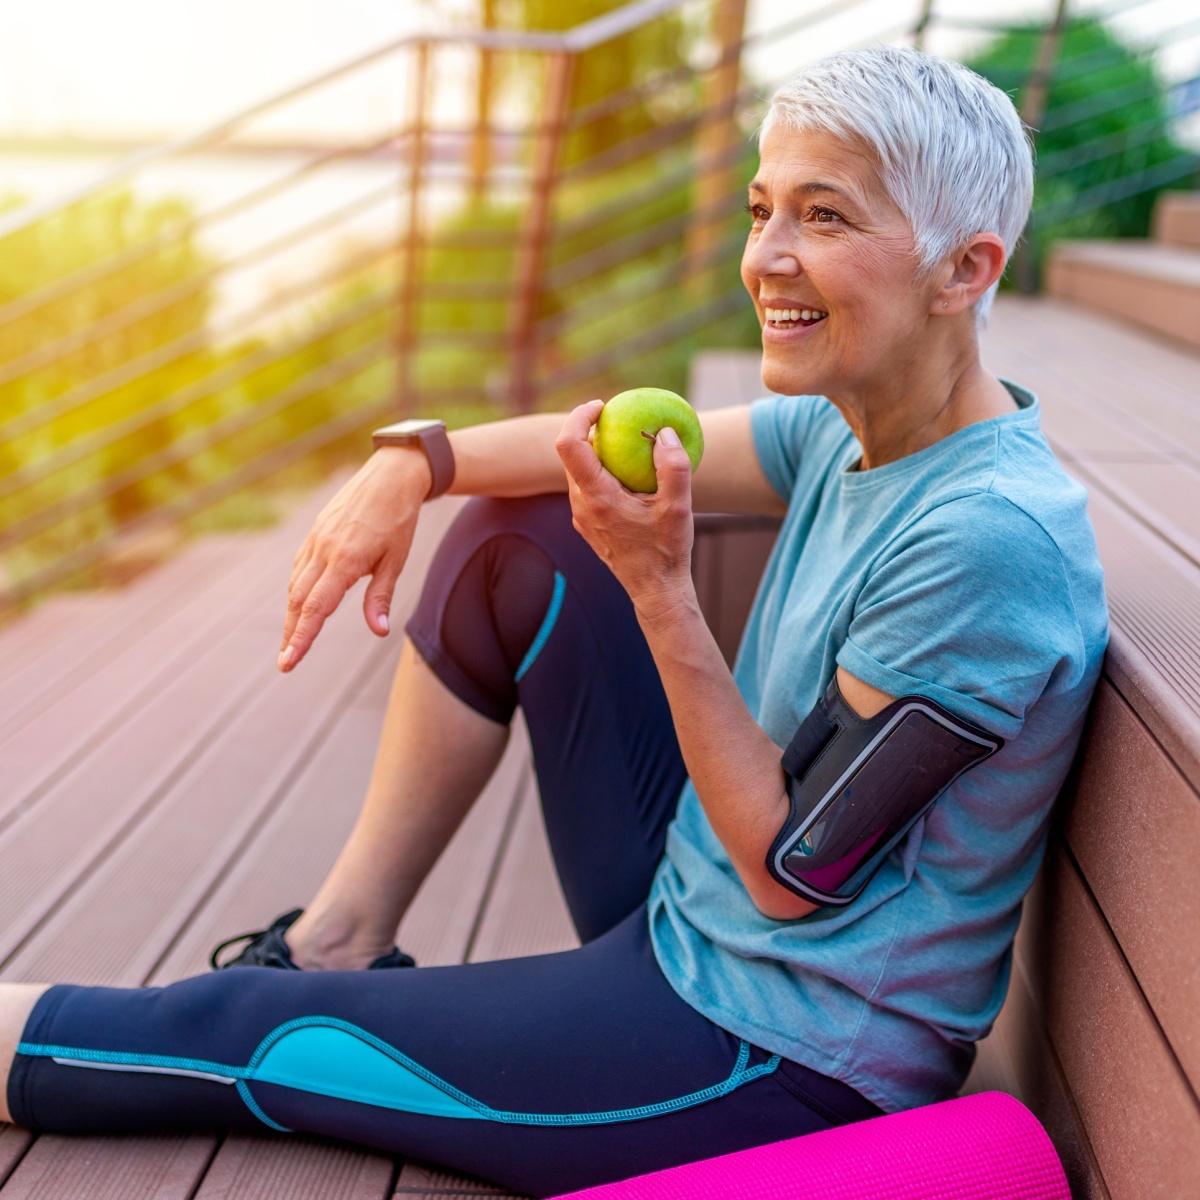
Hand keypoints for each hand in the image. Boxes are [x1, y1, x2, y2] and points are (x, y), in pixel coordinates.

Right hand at [278, 447, 431, 671]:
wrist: (390, 476)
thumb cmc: (398, 519)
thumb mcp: (396, 560)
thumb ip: (381, 596)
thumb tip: (378, 630)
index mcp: (345, 560)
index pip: (317, 608)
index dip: (302, 637)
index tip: (289, 661)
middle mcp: (324, 550)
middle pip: (300, 601)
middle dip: (291, 634)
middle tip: (286, 663)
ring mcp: (316, 540)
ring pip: (296, 585)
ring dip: (292, 616)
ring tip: (291, 642)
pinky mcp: (315, 533)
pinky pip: (300, 568)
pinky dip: (298, 591)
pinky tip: (300, 606)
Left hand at [555, 400, 694, 619]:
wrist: (655, 590)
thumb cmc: (666, 550)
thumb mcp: (679, 508)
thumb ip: (674, 467)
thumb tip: (663, 432)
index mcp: (597, 497)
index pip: (570, 445)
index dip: (579, 416)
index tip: (602, 405)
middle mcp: (581, 506)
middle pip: (570, 454)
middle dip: (588, 429)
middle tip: (617, 418)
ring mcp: (581, 517)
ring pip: (577, 472)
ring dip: (596, 452)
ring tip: (626, 443)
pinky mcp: (588, 524)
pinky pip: (587, 487)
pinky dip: (602, 471)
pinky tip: (629, 473)